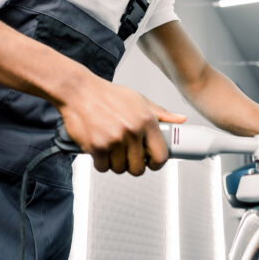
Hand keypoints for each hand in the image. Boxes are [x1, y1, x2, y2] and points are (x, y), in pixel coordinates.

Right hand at [57, 71, 185, 175]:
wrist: (78, 91)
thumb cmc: (108, 95)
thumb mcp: (139, 100)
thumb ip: (161, 113)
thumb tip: (180, 120)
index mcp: (146, 120)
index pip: (161, 154)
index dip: (157, 164)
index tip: (152, 163)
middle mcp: (132, 131)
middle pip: (139, 168)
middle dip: (133, 166)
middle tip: (127, 157)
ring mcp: (114, 140)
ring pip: (120, 169)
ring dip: (115, 163)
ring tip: (112, 150)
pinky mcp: (96, 146)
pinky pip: (103, 167)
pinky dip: (101, 162)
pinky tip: (100, 150)